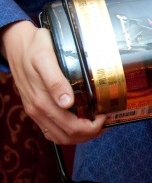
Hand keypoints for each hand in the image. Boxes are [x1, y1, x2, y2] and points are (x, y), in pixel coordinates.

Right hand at [1, 19, 105, 143]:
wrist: (16, 44)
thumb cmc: (34, 47)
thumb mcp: (45, 57)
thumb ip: (55, 80)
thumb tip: (67, 103)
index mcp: (42, 101)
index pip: (71, 127)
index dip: (92, 126)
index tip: (103, 114)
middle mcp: (38, 110)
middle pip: (68, 136)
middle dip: (90, 133)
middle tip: (104, 120)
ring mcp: (35, 112)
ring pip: (60, 137)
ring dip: (80, 136)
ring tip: (95, 124)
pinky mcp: (35, 109)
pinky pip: (52, 131)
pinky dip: (68, 132)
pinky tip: (80, 123)